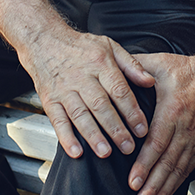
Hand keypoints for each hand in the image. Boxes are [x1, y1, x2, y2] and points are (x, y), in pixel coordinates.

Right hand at [22, 28, 154, 159]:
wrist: (44, 41)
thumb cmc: (81, 47)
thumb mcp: (110, 46)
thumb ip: (131, 64)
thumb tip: (150, 81)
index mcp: (100, 63)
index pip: (119, 90)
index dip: (131, 111)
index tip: (142, 129)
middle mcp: (81, 77)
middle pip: (100, 106)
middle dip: (115, 128)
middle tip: (128, 147)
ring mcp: (64, 90)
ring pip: (80, 115)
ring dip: (93, 136)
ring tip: (106, 153)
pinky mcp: (49, 100)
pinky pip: (57, 120)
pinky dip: (66, 137)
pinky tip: (76, 152)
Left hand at [128, 51, 194, 194]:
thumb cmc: (192, 70)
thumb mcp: (161, 63)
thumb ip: (136, 68)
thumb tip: (113, 69)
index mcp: (173, 109)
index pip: (157, 142)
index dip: (145, 164)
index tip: (133, 180)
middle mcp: (186, 128)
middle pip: (168, 162)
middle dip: (153, 185)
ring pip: (179, 169)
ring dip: (164, 190)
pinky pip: (189, 167)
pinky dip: (177, 184)